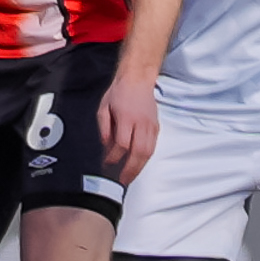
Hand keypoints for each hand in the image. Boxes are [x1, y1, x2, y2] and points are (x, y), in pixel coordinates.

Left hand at [98, 69, 160, 184]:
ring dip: (140, 167)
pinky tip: (138, 164)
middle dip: (131, 169)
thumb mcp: (103, 108)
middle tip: (122, 180)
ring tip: (131, 176)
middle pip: (139, 152)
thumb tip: (106, 146)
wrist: (138, 80)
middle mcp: (141, 123)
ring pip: (148, 152)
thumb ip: (104, 128)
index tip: (106, 163)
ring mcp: (151, 126)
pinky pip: (153, 146)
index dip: (114, 156)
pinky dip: (146, 158)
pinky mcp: (156, 127)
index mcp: (126, 118)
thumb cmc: (118, 93)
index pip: (122, 144)